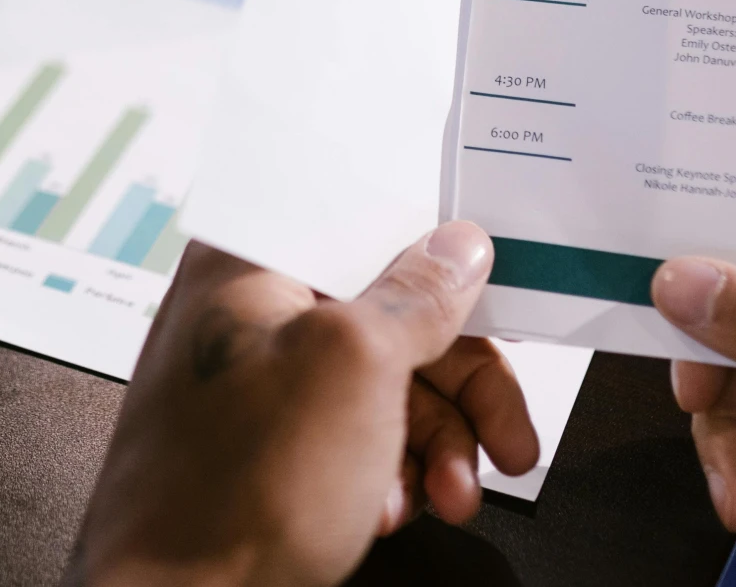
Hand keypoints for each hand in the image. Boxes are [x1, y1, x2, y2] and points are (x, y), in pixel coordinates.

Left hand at [70, 224, 538, 586]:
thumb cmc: (229, 493)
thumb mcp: (353, 367)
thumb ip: (413, 297)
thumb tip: (455, 251)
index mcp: (250, 262)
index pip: (368, 224)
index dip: (444, 260)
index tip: (501, 297)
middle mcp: (247, 314)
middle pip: (390, 317)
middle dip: (460, 386)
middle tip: (507, 435)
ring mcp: (255, 387)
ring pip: (381, 388)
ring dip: (434, 445)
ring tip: (450, 495)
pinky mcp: (265, 451)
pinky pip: (351, 441)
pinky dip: (384, 478)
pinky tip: (383, 512)